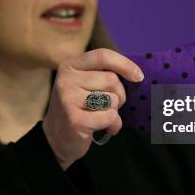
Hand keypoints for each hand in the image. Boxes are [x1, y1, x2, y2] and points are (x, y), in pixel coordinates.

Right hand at [42, 48, 143, 169]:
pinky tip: (104, 128)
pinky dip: (113, 125)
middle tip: (107, 106)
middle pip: (112, 80)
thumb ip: (102, 74)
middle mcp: (66, 79)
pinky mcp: (75, 119)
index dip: (124, 64)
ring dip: (114, 111)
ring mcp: (68, 99)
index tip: (139, 76)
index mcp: (70, 66)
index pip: (102, 56)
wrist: (56, 138)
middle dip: (119, 95)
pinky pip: (110, 117)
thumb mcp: (83, 84)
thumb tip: (137, 74)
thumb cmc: (78, 107)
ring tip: (101, 117)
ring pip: (112, 99)